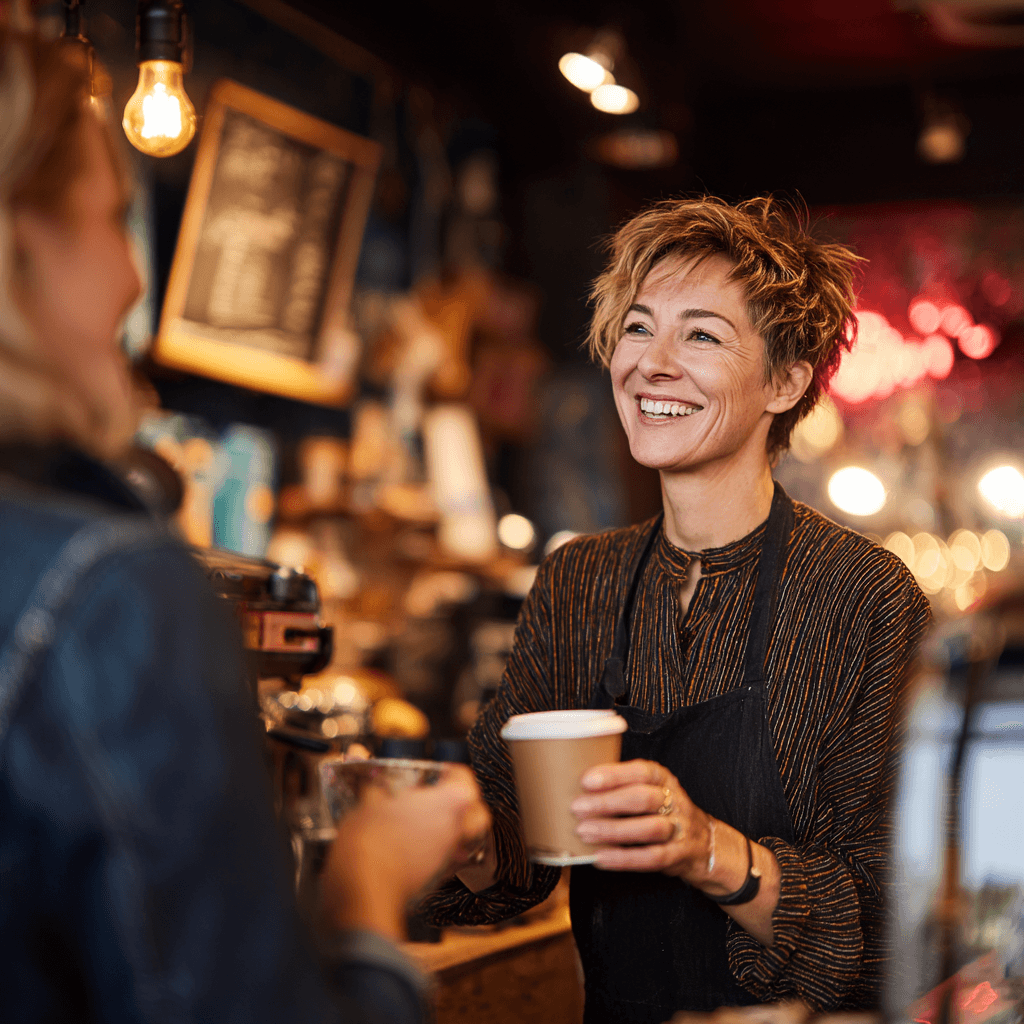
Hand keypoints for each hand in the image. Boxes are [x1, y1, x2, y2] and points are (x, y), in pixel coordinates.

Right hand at [321, 762, 490, 940]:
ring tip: (430, 822)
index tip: (442, 771)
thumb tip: (363, 767)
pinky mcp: (437, 879)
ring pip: (465, 839)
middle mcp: (457, 828)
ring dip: (453, 829)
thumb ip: (374, 784)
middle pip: (478, 813)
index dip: (452, 772)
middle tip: (446, 797)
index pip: (464, 778)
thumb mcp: (369, 801)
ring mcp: (450, 856)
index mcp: (450, 801)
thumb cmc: (372, 840)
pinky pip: (448, 860)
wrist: (365, 885)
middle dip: (467, 804)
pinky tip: (417, 847)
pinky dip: (438, 852)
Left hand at [571, 759, 713, 882]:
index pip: (641, 772)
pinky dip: (624, 858)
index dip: (614, 775)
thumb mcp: (649, 790)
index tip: (586, 781)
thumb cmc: (661, 811)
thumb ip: (621, 786)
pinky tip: (600, 857)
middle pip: (643, 798)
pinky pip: (651, 857)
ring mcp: (680, 828)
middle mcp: (674, 800)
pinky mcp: (679, 855)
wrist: (703, 842)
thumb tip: (574, 787)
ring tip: (584, 832)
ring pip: (649, 828)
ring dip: (613, 830)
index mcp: (663, 778)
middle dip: (607, 803)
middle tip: (577, 808)